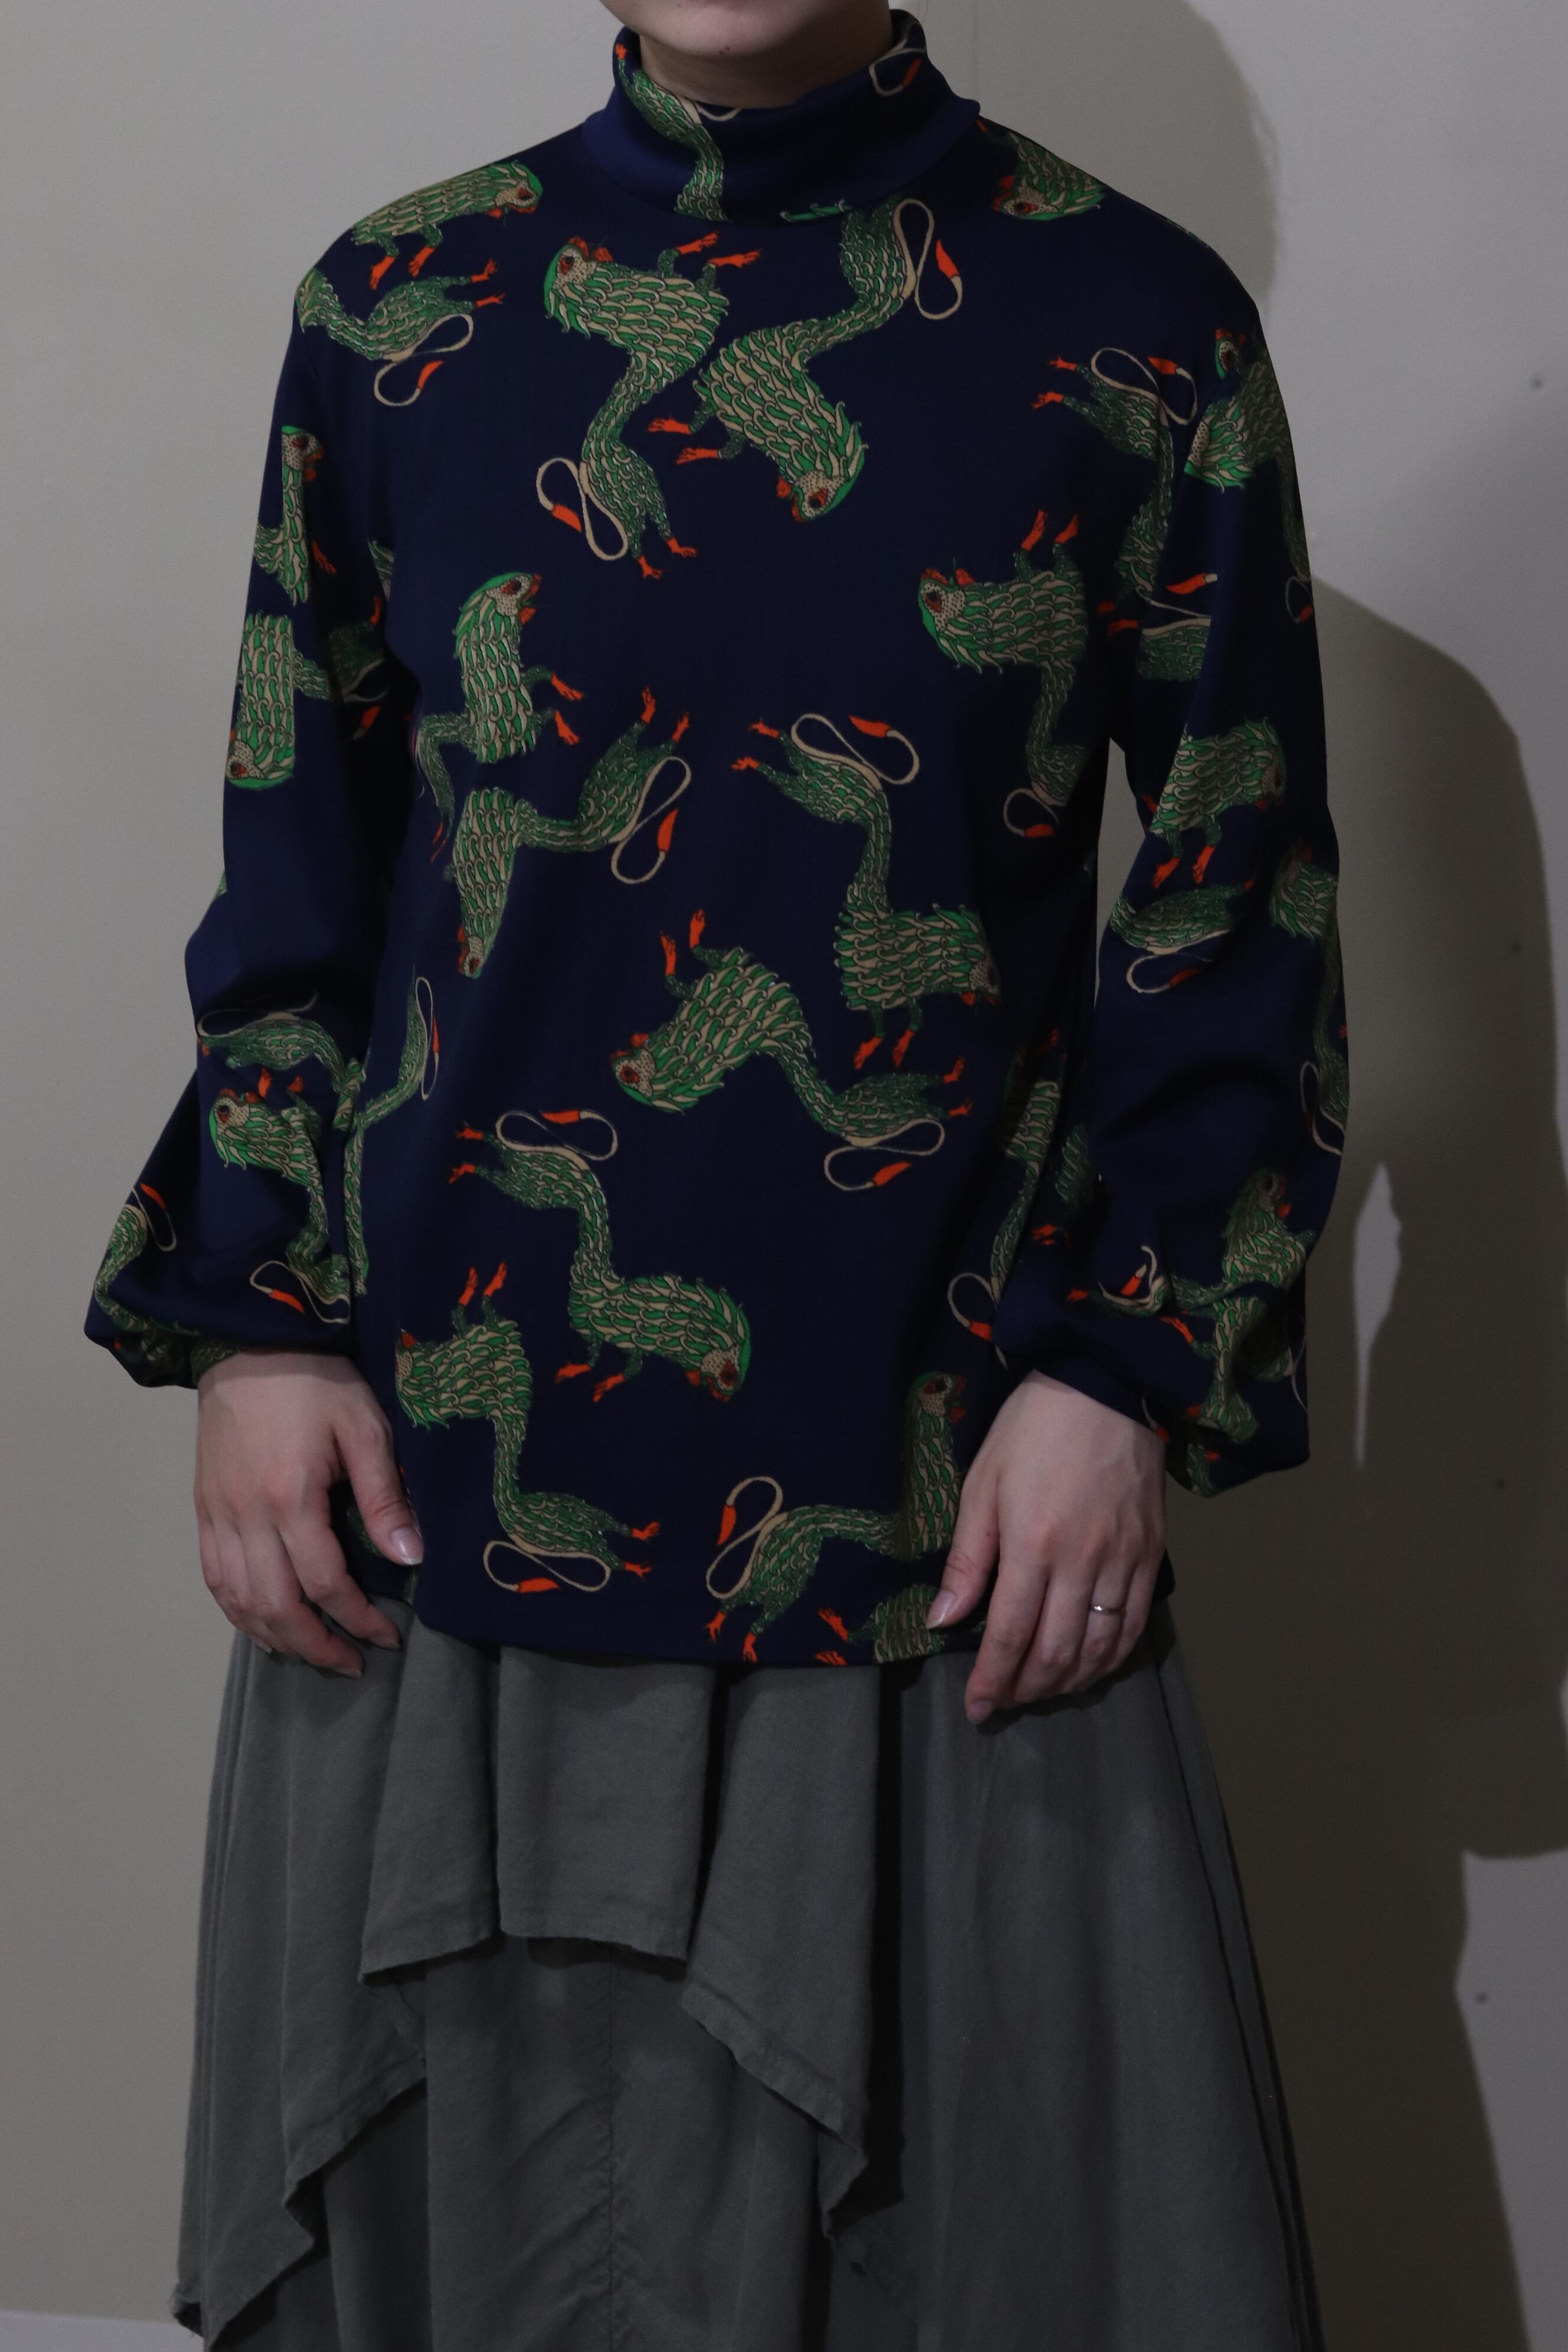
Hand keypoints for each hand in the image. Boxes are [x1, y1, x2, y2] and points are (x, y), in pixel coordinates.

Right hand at [194, 1349, 420, 1674]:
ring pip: (237, 1601)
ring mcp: (217, 1515)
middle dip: (316, 1644)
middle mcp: (245, 1516)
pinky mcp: (202, 1509)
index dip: (357, 1618)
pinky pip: (213, 1578)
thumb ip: (384, 1497)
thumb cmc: (315, 1380)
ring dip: (275, 1637)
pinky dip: (237, 1611)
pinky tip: (262, 1624)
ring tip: (312, 1653)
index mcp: (290, 1498)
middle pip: (275, 1606)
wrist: (249, 1343)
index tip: (388, 1636)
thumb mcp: (364, 1427)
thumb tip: (410, 1558)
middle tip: (352, 1661)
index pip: (325, 1583)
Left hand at [926, 1370, 1165, 1723]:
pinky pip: (1136, 1625)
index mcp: (1032, 1544)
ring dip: (1068, 1683)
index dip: (992, 1681)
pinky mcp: (1152, 1555)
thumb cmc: (1032, 1429)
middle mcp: (1082, 1562)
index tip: (977, 1707)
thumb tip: (942, 1620)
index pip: (1009, 1635)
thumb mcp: (982, 1483)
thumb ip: (967, 1559)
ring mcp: (1123, 1561)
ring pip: (1099, 1649)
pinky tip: (1091, 1667)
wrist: (1106, 1386)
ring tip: (1042, 1690)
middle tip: (1005, 1701)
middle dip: (1026, 1689)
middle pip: (1056, 1653)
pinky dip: (1113, 1658)